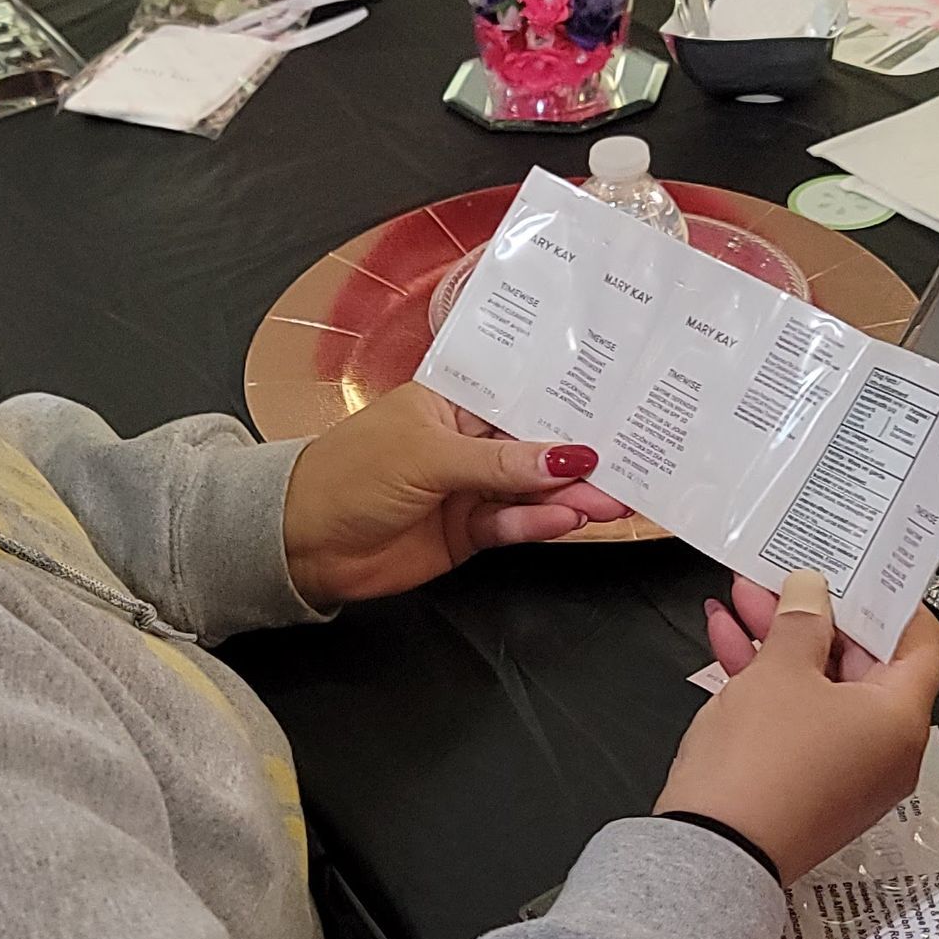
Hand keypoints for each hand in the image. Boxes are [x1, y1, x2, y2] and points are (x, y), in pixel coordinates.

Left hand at [281, 385, 626, 606]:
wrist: (303, 543)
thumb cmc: (351, 474)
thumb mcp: (429, 456)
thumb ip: (502, 464)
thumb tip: (570, 458)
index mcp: (454, 401)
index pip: (523, 396)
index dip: (569, 401)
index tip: (618, 404)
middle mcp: (467, 440)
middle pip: (537, 446)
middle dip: (583, 455)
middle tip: (635, 460)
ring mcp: (470, 487)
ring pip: (533, 489)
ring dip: (572, 495)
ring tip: (616, 498)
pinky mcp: (468, 531)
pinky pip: (514, 524)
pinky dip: (540, 524)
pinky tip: (570, 519)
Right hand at [656, 569, 938, 882]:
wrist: (712, 854)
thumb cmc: (759, 759)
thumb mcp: (778, 672)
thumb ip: (800, 621)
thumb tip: (813, 589)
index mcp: (901, 719)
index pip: (919, 643)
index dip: (889, 599)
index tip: (862, 566)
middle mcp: (886, 749)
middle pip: (862, 664)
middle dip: (814, 615)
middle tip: (781, 575)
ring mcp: (847, 772)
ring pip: (821, 690)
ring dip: (781, 643)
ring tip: (740, 596)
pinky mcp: (808, 788)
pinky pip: (800, 722)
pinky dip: (769, 684)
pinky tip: (724, 641)